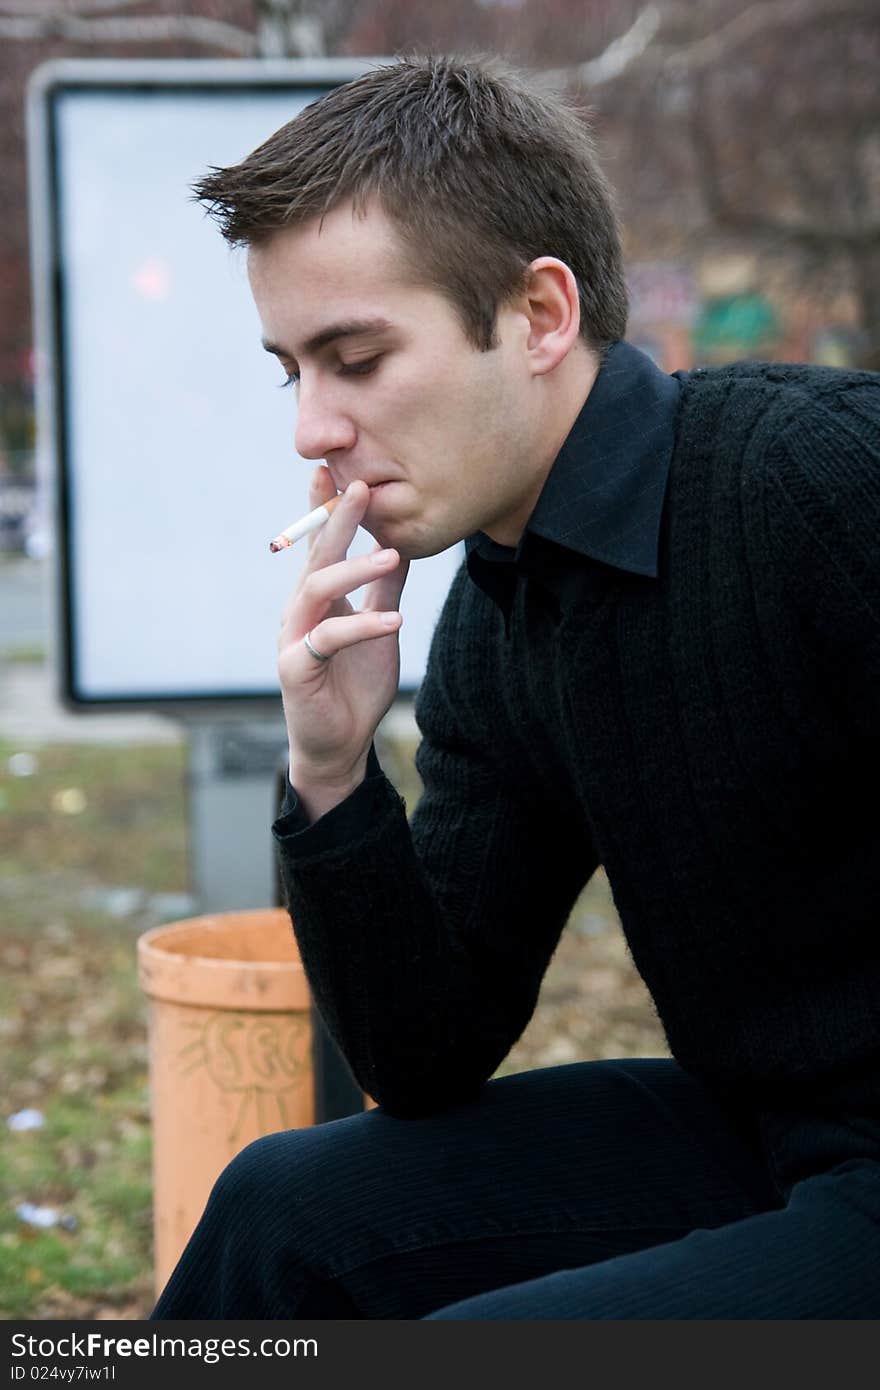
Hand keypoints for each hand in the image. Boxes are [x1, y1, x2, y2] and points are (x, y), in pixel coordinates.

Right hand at [278, 466, 408, 811]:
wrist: (339, 743)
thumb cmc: (354, 684)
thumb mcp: (379, 626)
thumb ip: (385, 589)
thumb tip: (402, 545)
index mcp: (317, 598)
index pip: (320, 545)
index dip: (325, 508)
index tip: (335, 468)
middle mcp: (300, 611)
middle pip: (316, 556)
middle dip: (336, 520)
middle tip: (360, 488)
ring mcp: (293, 637)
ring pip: (318, 589)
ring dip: (356, 569)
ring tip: (392, 556)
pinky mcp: (296, 668)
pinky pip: (329, 639)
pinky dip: (363, 626)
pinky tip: (395, 620)